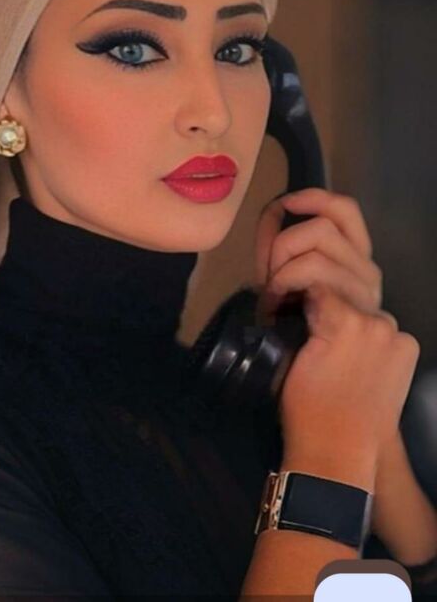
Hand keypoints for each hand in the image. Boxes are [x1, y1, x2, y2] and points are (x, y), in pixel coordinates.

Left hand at [254, 189, 433, 555]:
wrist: (337, 449)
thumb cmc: (321, 401)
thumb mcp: (324, 342)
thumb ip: (317, 299)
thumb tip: (275, 253)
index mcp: (374, 300)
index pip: (352, 221)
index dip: (317, 200)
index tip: (286, 202)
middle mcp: (381, 301)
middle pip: (334, 226)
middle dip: (286, 238)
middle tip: (269, 278)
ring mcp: (373, 312)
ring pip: (317, 252)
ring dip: (281, 269)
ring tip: (273, 302)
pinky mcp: (354, 325)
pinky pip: (310, 282)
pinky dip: (282, 289)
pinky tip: (275, 311)